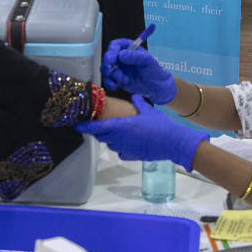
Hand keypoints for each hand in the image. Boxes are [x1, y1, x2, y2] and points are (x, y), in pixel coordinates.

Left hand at [76, 95, 208, 169]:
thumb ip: (138, 102)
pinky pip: (120, 152)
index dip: (86, 127)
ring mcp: (125, 148)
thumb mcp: (148, 110)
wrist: (173, 143)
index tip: (78, 126)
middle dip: (98, 131)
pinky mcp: (131, 156)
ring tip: (114, 132)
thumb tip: (133, 95)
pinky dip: (120, 147)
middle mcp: (120, 138)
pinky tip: (127, 142)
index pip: (97, 127)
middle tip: (98, 125)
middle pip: (101, 136)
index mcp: (121, 126)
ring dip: (109, 139)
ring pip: (110, 144)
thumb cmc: (160, 125)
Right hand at [101, 39, 176, 103]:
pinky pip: (107, 80)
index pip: (115, 45)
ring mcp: (118, 68)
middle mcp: (121, 57)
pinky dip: (110, 84)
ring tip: (125, 80)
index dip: (111, 51)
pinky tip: (118, 86)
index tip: (112, 59)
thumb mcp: (147, 61)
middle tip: (111, 70)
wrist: (156, 86)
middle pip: (107, 57)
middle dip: (108, 65)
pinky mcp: (117, 79)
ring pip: (106, 70)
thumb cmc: (153, 70)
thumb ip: (135, 56)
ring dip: (113, 76)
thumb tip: (121, 55)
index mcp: (128, 48)